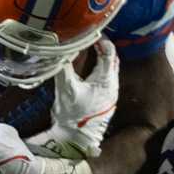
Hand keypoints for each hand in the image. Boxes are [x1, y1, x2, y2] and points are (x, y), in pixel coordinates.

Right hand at [35, 40, 117, 159]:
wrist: (75, 140)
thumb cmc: (72, 116)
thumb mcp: (65, 89)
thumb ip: (64, 67)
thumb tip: (61, 50)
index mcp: (106, 80)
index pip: (109, 52)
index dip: (101, 40)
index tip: (90, 33)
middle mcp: (112, 85)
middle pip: (112, 59)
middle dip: (102, 47)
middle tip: (89, 38)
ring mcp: (111, 93)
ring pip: (110, 68)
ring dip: (101, 58)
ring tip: (88, 49)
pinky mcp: (106, 100)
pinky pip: (106, 77)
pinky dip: (99, 68)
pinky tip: (89, 68)